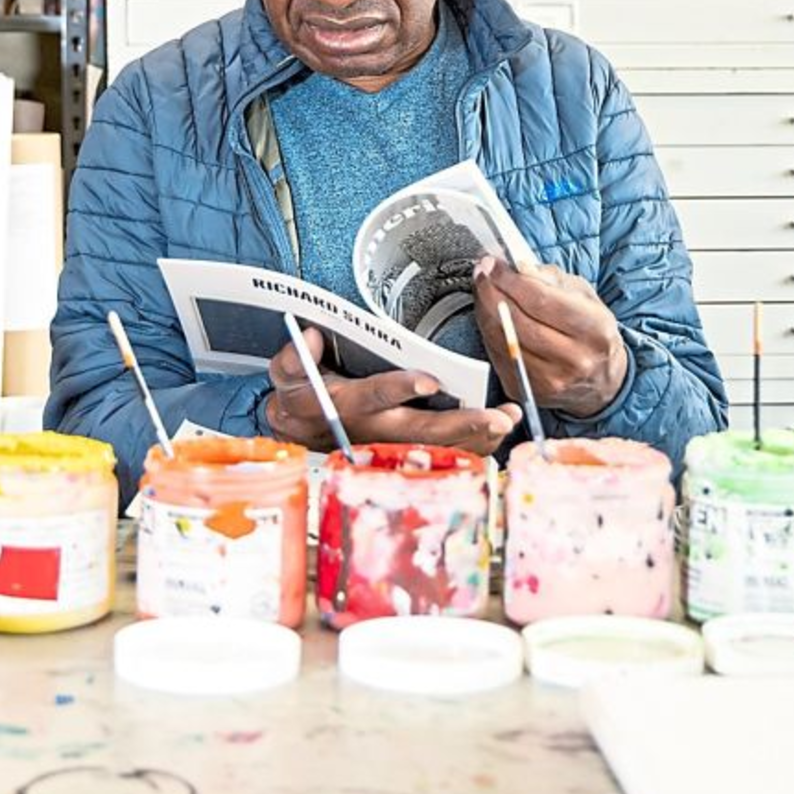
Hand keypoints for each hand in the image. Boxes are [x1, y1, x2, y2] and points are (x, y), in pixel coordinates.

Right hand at [264, 326, 521, 454]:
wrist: (296, 433)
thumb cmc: (299, 395)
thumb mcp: (285, 373)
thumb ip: (294, 357)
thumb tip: (312, 339)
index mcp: (345, 406)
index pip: (373, 397)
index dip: (400, 389)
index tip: (431, 381)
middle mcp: (373, 431)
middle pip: (420, 431)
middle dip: (461, 424)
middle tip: (496, 416)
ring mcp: (391, 445)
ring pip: (438, 446)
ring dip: (475, 436)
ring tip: (507, 420)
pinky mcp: (402, 452)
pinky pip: (442, 454)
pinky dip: (472, 447)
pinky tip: (498, 435)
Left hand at [473, 258, 627, 419]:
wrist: (601, 379)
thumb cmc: (590, 331)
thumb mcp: (583, 296)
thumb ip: (550, 278)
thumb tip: (517, 267)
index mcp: (594, 330)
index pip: (542, 301)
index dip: (511, 280)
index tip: (494, 264)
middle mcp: (575, 360)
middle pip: (518, 322)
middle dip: (493, 292)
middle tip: (483, 273)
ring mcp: (550, 381)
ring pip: (504, 340)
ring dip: (485, 311)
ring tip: (483, 290)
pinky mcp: (528, 391)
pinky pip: (497, 356)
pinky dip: (488, 332)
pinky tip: (489, 315)